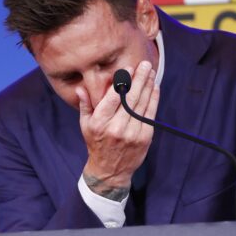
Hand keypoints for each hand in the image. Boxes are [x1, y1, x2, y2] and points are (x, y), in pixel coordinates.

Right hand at [77, 60, 158, 197]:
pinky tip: (154, 88)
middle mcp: (116, 128)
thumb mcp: (85, 126)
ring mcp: (132, 133)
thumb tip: (80, 88)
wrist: (110, 171)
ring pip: (142, 104)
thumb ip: (85, 106)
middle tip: (145, 64)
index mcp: (100, 123)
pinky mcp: (144, 138)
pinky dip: (153, 100)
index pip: (113, 98)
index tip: (129, 68)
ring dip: (148, 86)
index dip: (123, 81)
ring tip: (151, 72)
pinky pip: (150, 114)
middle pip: (130, 98)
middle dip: (139, 79)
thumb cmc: (96, 144)